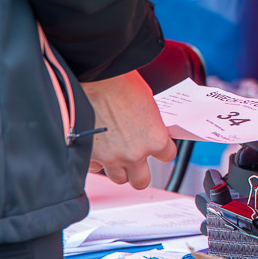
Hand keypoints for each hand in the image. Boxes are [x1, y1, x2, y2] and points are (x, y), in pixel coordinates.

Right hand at [82, 72, 176, 188]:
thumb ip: (151, 123)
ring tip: (117, 156)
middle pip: (142, 181)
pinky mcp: (90, 155)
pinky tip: (98, 149)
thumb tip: (149, 128)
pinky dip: (97, 161)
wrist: (94, 78)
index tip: (158, 148)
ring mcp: (111, 157)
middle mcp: (135, 154)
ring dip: (119, 168)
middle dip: (140, 172)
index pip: (167, 156)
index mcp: (155, 139)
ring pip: (119, 178)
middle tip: (137, 162)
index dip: (163, 151)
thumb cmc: (121, 83)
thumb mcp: (148, 102)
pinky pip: (95, 168)